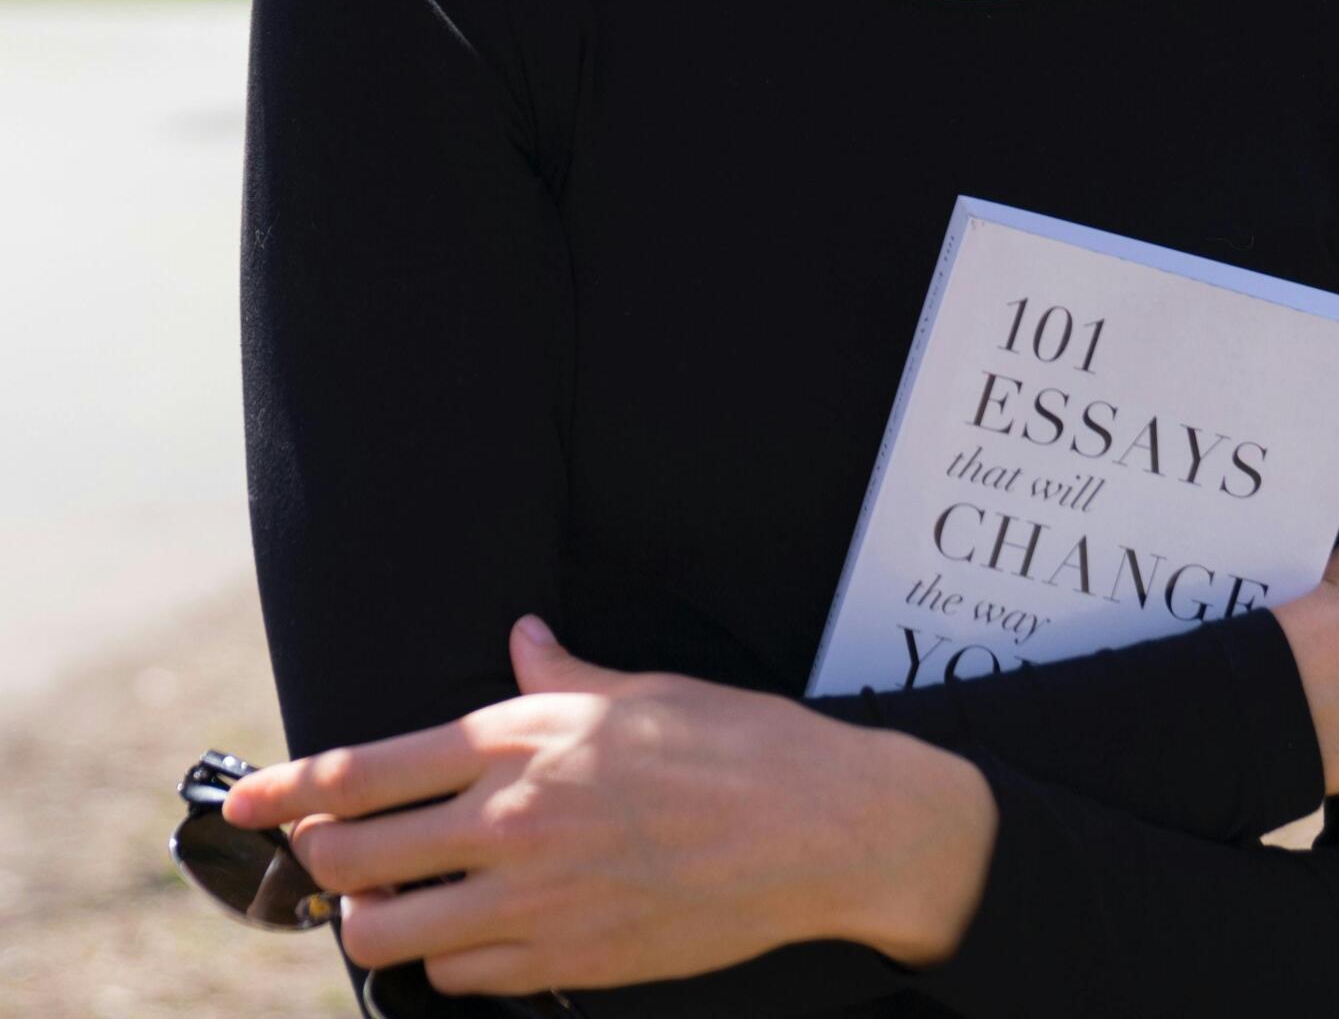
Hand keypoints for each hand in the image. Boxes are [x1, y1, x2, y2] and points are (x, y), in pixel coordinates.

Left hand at [218, 616, 951, 995]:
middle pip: (354, 859)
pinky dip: (446, 962)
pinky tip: (467, 937)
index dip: (287, 790)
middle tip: (327, 857)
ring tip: (389, 904)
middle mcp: (512, 819)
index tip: (244, 802)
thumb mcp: (639, 688)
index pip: (365, 771)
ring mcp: (536, 899)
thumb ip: (558, 674)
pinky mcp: (567, 962)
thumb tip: (521, 638)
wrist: (815, 827)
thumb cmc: (734, 743)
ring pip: (392, 935)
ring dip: (376, 922)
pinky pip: (461, 979)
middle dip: (321, 862)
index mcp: (522, 738)